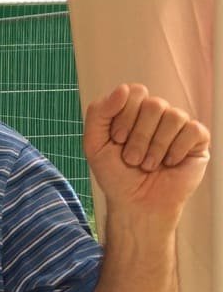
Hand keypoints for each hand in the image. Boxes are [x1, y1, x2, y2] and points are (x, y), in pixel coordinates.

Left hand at [83, 83, 209, 223]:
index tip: (117, 139)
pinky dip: (176, 150)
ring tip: (148, 165)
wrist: (136, 202)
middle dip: (139, 136)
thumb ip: (99, 113)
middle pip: (154, 104)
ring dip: (156, 147)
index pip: (135, 91)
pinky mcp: (197, 140)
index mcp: (133, 110)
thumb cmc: (115, 174)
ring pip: (174, 116)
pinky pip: (193, 130)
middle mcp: (157, 114)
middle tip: (131, 159)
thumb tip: (123, 88)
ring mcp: (178, 126)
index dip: (124, 116)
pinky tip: (168, 164)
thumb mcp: (94, 144)